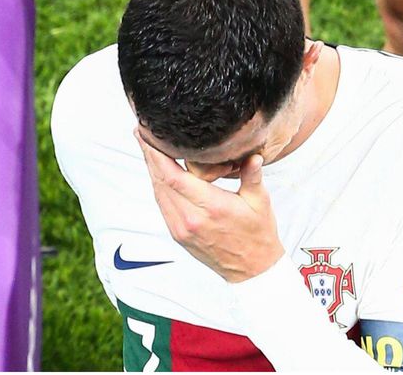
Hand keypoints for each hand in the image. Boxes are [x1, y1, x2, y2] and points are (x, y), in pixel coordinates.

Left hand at [135, 128, 284, 282]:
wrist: (252, 270)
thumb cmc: (258, 236)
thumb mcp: (260, 202)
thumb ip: (252, 175)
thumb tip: (252, 155)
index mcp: (211, 207)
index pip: (173, 177)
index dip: (156, 155)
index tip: (149, 136)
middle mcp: (191, 219)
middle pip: (160, 182)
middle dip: (149, 155)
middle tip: (142, 133)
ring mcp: (181, 228)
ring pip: (158, 193)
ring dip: (151, 170)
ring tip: (147, 148)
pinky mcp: (178, 234)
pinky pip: (162, 205)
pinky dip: (158, 186)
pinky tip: (158, 173)